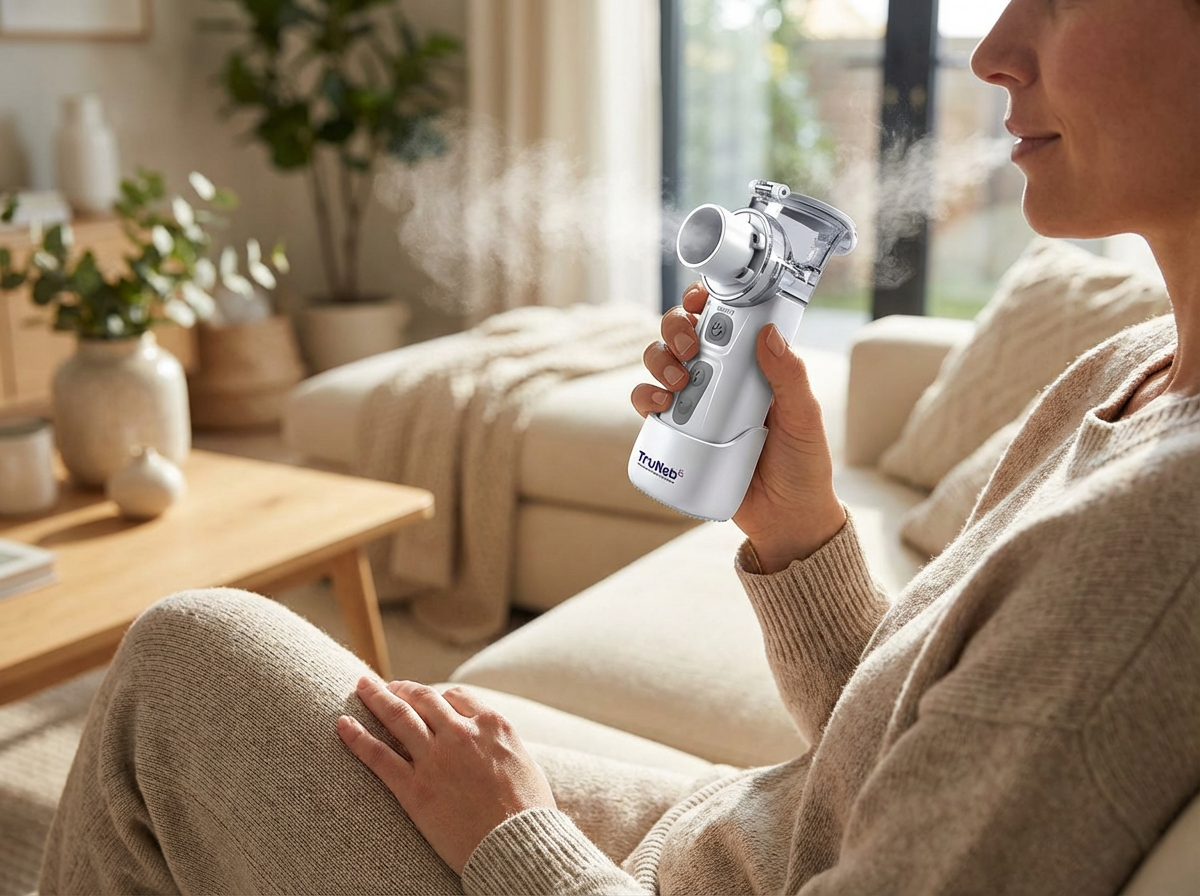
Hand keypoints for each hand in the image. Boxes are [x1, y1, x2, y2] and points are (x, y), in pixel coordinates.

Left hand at [338, 677, 555, 874]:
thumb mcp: (522, 761)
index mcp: (490, 724)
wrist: (518, 844)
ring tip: (362, 686)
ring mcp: (435, 760)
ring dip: (376, 697)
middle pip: (423, 698)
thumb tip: (489, 741)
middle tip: (388, 686)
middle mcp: (460, 734)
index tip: (423, 696)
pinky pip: (379, 756)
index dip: (435, 694)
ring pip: (397, 717)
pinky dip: (357, 738)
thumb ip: (499, 744)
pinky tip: (342, 725)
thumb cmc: (528, 810)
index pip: (455, 696)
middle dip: (403, 688)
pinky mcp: (415, 789)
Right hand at [631, 281, 844, 571]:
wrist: (785, 519)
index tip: (700, 302)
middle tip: (689, 347)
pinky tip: (658, 404)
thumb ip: (790, 377)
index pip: (723, 320)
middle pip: (683, 334)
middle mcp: (719, 378)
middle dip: (675, 328)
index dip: (704, 302)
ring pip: (660, 364)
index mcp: (751, 365)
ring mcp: (695, 404)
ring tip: (677, 381)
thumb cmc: (803, 465)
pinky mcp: (677, 434)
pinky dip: (644, 397)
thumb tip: (768, 334)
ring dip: (658, 360)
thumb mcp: (804, 418)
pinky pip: (649, 406)